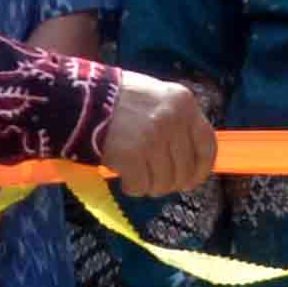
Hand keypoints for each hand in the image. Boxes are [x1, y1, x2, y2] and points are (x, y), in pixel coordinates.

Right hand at [102, 70, 216, 195]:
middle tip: (155, 184)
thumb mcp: (157, 98)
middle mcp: (172, 120)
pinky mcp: (132, 156)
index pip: (208, 144)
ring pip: (164, 182)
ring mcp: (153, 138)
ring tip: (136, 176)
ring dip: (150, 186)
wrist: (79, 100)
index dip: (202, 168)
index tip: (191, 181)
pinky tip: (124, 178)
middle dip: (171, 183)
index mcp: (183, 102)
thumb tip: (191, 160)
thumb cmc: (118, 100)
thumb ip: (177, 123)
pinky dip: (133, 188)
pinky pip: (141, 186)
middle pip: (185, 169)